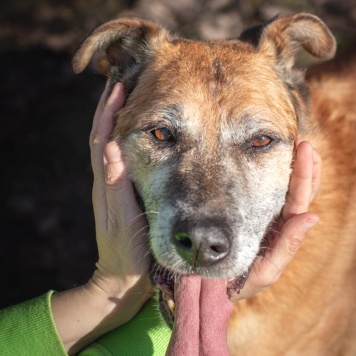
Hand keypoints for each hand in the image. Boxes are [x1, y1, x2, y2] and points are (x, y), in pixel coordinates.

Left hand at [89, 81, 151, 301]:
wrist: (121, 274)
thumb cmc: (126, 250)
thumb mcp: (123, 218)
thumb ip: (117, 185)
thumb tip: (112, 148)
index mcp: (106, 183)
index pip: (103, 139)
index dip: (108, 113)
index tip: (118, 87)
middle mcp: (106, 180)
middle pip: (102, 136)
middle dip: (108, 109)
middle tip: (120, 83)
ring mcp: (112, 186)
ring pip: (109, 145)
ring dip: (114, 120)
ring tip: (126, 99)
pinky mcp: (121, 192)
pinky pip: (119, 158)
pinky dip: (123, 138)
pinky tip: (134, 132)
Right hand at [232, 140, 320, 300]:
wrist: (209, 286)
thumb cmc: (237, 282)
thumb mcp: (265, 271)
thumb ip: (287, 247)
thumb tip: (312, 217)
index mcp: (282, 233)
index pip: (299, 200)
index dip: (304, 175)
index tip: (304, 148)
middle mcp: (277, 222)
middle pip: (299, 191)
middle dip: (306, 166)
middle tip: (303, 142)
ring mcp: (262, 217)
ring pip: (286, 190)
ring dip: (295, 168)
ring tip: (296, 145)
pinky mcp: (246, 214)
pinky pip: (263, 192)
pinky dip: (271, 175)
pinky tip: (268, 160)